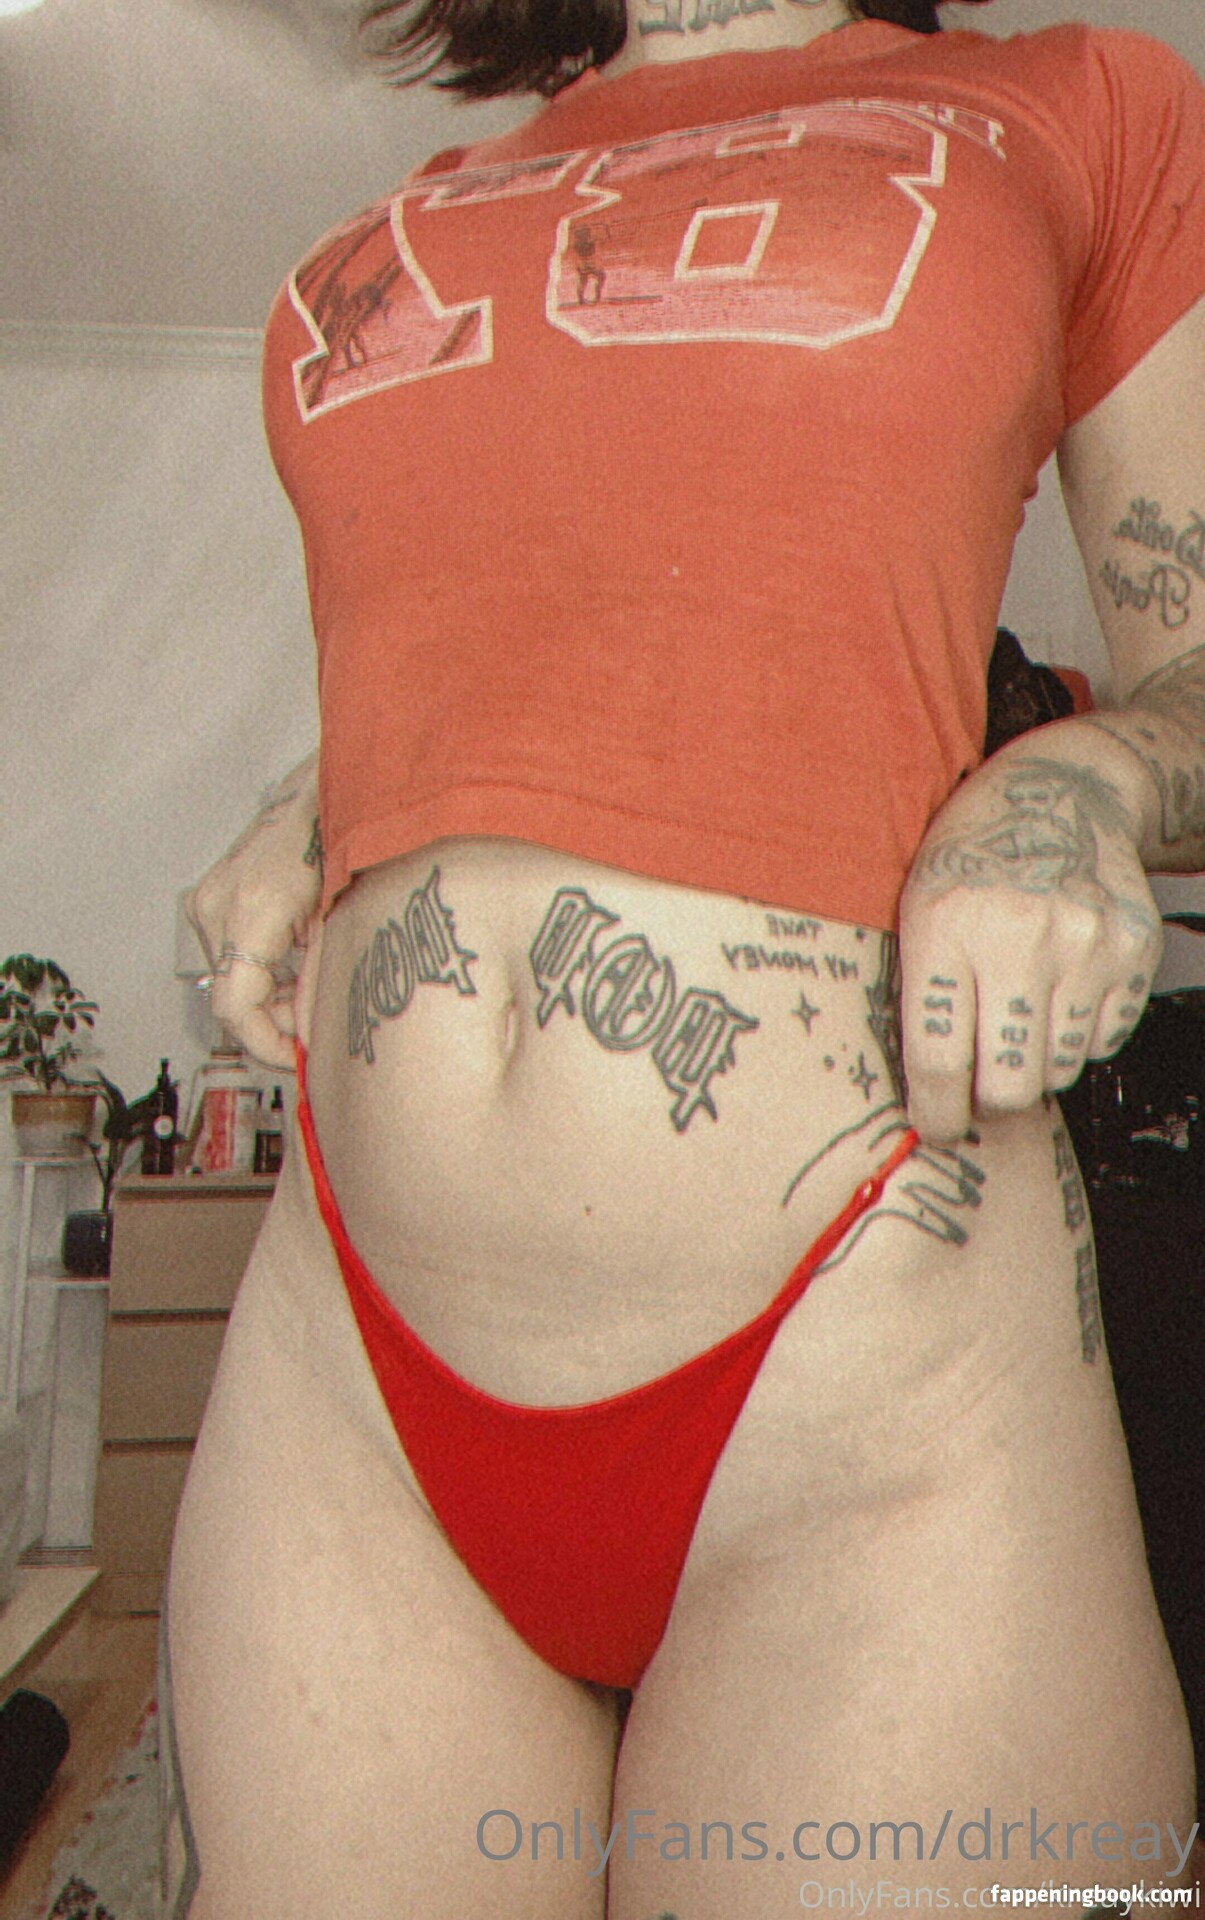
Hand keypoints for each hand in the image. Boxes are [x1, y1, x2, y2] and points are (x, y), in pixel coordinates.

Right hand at [186, 758, 322, 1069]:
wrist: (318, 796)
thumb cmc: (339, 848)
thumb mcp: (337, 925)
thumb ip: (317, 983)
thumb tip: (308, 1037)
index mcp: (251, 913)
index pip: (236, 1008)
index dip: (265, 1045)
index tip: (295, 1058)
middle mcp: (217, 908)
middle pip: (231, 999)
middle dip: (273, 1021)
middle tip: (312, 1023)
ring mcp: (207, 902)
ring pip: (229, 981)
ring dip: (268, 997)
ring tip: (308, 984)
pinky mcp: (208, 899)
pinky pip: (229, 957)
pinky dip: (260, 972)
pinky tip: (291, 961)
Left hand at [898, 746, 1163, 1142]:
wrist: (1061, 790)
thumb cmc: (972, 855)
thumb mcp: (916, 904)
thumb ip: (915, 993)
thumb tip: (920, 1097)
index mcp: (943, 924)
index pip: (938, 1058)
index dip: (934, 1112)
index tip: (935, 1127)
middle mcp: (1018, 934)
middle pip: (1008, 1085)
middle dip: (989, 1101)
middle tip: (979, 1085)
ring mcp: (1084, 942)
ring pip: (1060, 1070)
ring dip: (1036, 1065)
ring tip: (1018, 1020)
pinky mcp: (1133, 949)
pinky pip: (1104, 1040)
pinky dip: (1079, 1035)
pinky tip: (1059, 992)